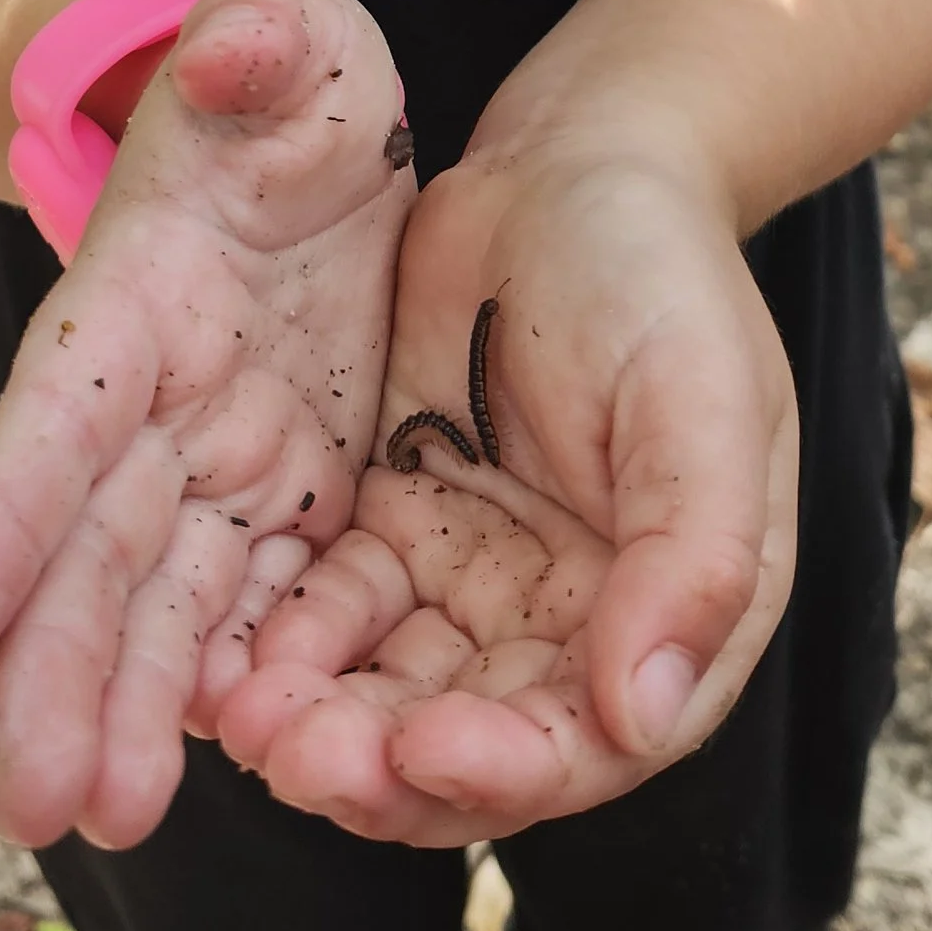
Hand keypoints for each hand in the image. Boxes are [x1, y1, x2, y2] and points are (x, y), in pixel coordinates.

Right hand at [0, 0, 413, 849]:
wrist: (315, 130)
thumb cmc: (286, 77)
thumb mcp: (290, 38)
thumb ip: (259, 41)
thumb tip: (242, 40)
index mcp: (136, 299)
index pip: (53, 422)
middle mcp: (157, 401)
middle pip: (91, 552)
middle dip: (54, 678)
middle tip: (31, 811)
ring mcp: (218, 459)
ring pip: (162, 606)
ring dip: (130, 713)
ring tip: (107, 827)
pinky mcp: (288, 495)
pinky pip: (255, 605)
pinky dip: (231, 685)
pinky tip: (225, 769)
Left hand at [213, 125, 797, 844]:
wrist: (571, 160)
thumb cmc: (659, 269)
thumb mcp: (701, 392)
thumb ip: (690, 552)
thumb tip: (643, 715)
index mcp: (670, 609)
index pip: (590, 741)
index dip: (505, 770)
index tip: (421, 749)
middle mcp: (573, 623)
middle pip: (474, 743)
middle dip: (384, 768)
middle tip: (295, 755)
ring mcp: (477, 582)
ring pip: (392, 698)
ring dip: (325, 725)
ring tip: (248, 719)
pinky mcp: (395, 530)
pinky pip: (335, 615)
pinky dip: (288, 645)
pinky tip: (230, 656)